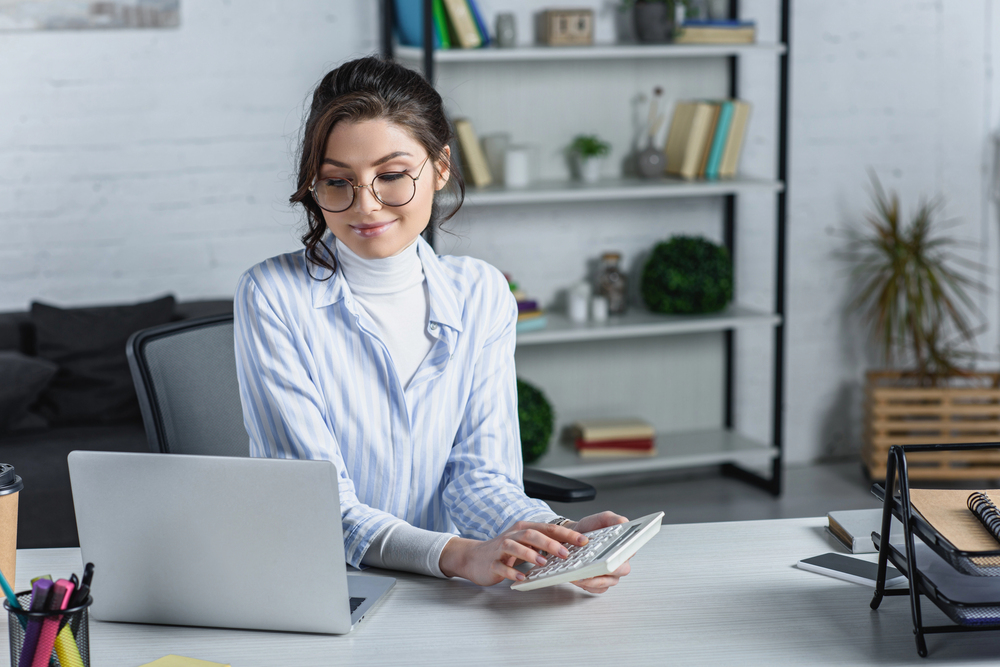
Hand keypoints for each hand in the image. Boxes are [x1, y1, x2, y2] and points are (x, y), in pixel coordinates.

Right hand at [439, 521, 587, 585]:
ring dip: (531, 554)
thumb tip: (569, 548)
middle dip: (551, 543)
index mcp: (524, 529)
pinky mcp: (492, 563)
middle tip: (566, 553)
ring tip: (543, 563)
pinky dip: (511, 571)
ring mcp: (500, 549)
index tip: (583, 541)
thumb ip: (543, 543)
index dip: (566, 534)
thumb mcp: (524, 543)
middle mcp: (513, 536)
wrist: (473, 557)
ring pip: (515, 547)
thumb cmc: (503, 550)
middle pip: (532, 534)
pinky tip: (521, 577)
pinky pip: (501, 566)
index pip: (548, 528)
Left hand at [564, 511, 630, 593]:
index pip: (629, 552)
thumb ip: (614, 519)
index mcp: (624, 547)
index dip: (623, 554)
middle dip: (606, 568)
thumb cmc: (591, 529)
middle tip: (595, 565)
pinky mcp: (600, 584)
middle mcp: (620, 562)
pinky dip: (588, 585)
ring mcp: (611, 575)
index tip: (615, 555)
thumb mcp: (603, 518)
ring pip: (608, 582)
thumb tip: (623, 523)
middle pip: (620, 570)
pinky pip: (598, 589)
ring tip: (581, 573)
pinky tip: (579, 579)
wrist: (574, 537)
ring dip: (594, 579)